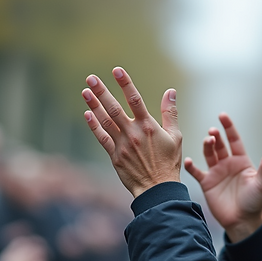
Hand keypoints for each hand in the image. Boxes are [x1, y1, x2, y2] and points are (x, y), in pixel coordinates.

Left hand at [82, 67, 180, 196]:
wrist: (157, 189)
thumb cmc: (169, 162)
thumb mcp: (175, 136)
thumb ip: (171, 113)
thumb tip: (170, 92)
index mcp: (148, 126)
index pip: (135, 99)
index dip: (125, 84)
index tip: (116, 70)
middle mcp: (133, 133)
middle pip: (114, 108)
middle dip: (102, 92)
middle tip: (91, 78)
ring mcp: (122, 145)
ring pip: (105, 121)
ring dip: (94, 105)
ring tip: (85, 92)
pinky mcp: (115, 156)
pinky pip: (102, 138)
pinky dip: (94, 126)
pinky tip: (88, 114)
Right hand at [183, 113, 261, 242]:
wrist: (243, 221)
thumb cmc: (254, 201)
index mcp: (241, 161)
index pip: (234, 140)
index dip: (228, 127)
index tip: (222, 116)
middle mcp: (228, 164)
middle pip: (220, 145)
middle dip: (216, 136)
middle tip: (212, 132)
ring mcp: (217, 173)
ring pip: (209, 154)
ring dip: (207, 146)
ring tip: (207, 141)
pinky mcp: (207, 183)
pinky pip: (197, 172)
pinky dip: (192, 166)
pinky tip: (190, 161)